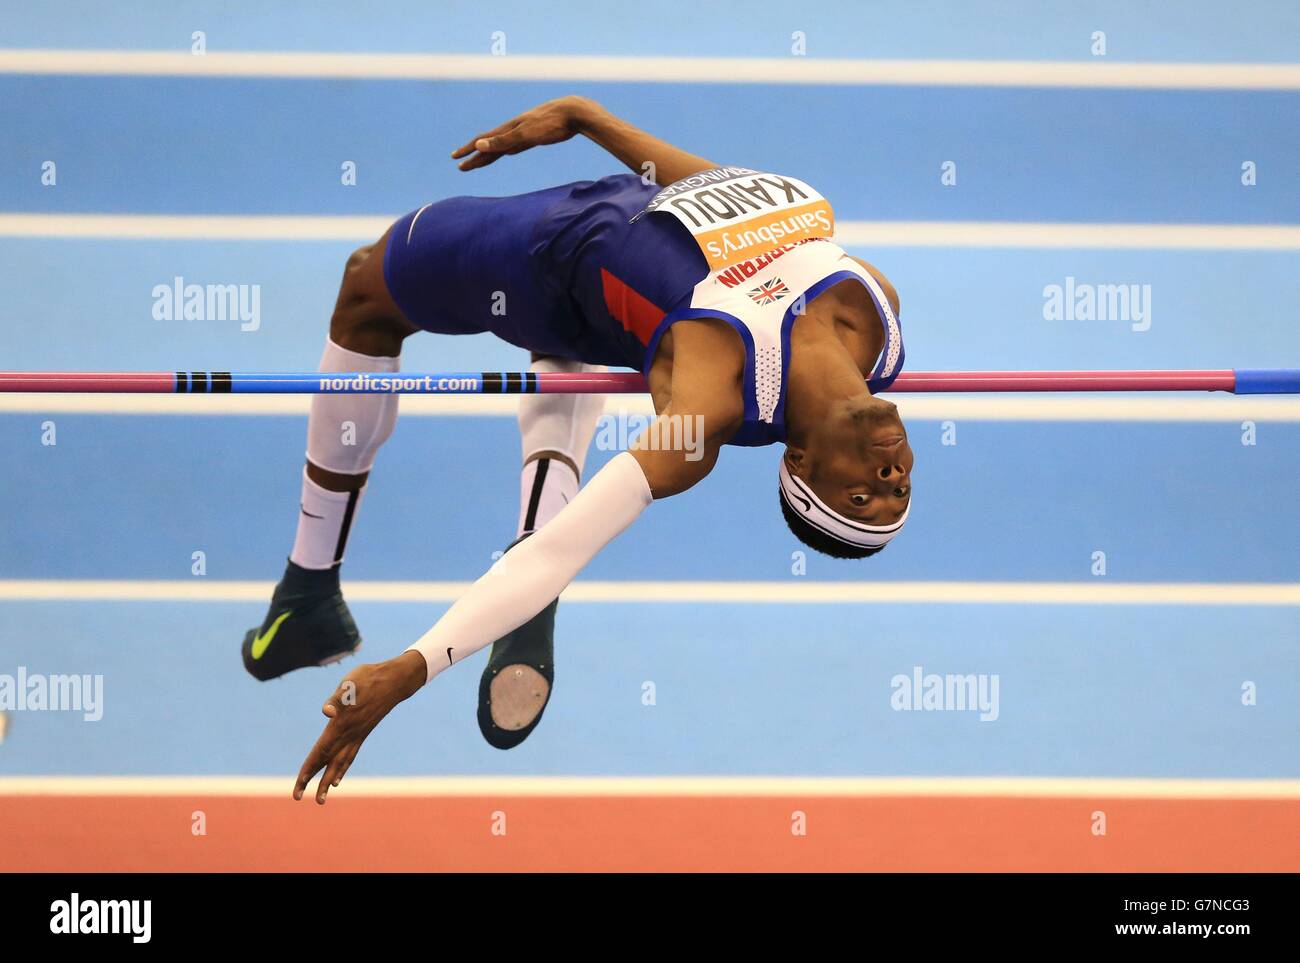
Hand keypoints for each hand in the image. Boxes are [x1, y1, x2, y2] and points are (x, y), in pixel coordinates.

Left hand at [292, 651, 425, 803]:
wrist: (394, 680)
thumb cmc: (368, 679)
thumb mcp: (349, 684)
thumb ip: (336, 700)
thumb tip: (326, 712)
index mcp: (341, 725)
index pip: (320, 752)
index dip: (308, 770)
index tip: (299, 788)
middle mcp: (349, 735)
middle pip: (327, 762)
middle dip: (313, 781)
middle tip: (298, 797)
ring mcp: (357, 735)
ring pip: (340, 763)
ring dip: (328, 780)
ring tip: (321, 797)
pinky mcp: (362, 733)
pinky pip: (350, 755)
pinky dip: (342, 768)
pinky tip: (339, 776)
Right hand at [451, 95, 595, 170]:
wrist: (574, 112)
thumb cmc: (551, 124)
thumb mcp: (525, 134)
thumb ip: (503, 141)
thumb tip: (478, 144)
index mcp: (509, 129)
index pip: (483, 141)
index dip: (468, 150)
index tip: (455, 158)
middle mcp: (514, 130)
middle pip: (490, 145)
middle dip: (475, 155)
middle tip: (462, 166)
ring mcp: (524, 132)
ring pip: (502, 145)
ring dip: (489, 153)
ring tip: (479, 160)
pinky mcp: (536, 135)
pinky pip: (516, 145)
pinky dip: (508, 150)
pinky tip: (508, 152)